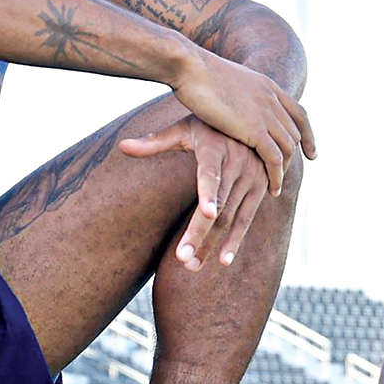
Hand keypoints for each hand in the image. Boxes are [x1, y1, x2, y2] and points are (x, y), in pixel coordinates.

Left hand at [119, 117, 270, 269]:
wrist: (254, 118)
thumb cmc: (210, 125)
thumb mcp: (184, 127)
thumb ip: (155, 141)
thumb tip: (121, 146)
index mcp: (216, 148)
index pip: (211, 173)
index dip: (209, 193)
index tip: (208, 213)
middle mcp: (238, 164)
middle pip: (218, 206)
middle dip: (200, 234)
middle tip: (181, 258)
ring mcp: (252, 178)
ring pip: (230, 218)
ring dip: (212, 244)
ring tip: (191, 265)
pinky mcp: (261, 188)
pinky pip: (246, 219)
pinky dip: (235, 241)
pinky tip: (222, 261)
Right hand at [170, 49, 314, 196]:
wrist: (190, 66)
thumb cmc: (195, 72)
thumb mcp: (225, 79)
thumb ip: (234, 90)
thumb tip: (226, 95)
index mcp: (267, 86)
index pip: (298, 113)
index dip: (306, 133)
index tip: (309, 150)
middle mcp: (272, 99)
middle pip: (295, 132)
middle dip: (296, 155)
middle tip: (286, 173)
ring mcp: (265, 113)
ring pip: (288, 147)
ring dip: (285, 170)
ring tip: (276, 187)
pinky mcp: (254, 129)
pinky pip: (274, 158)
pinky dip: (276, 175)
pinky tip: (271, 188)